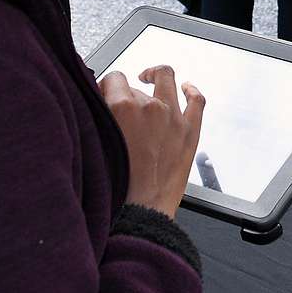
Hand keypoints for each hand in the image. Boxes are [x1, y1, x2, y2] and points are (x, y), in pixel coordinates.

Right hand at [101, 66, 204, 216]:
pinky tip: (186, 88)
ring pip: (166, 81)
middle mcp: (150, 107)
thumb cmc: (114, 187)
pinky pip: (197, 101)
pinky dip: (192, 90)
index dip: (107, 86)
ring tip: (150, 79)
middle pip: (135, 88)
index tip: (105, 96)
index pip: (114, 78)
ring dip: (156, 78)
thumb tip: (97, 102)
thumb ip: (96, 118)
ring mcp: (173, 117)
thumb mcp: (94, 144)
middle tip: (120, 113)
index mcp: (122, 107)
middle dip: (127, 96)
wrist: (140, 214)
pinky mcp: (190, 132)